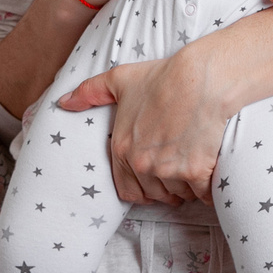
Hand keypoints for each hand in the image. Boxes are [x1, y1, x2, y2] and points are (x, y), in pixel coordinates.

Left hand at [57, 50, 225, 204]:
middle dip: (166, 188)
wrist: (201, 78)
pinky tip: (209, 175)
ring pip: (179, 196)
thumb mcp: (119, 79)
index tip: (155, 179)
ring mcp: (169, 170)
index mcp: (122, 149)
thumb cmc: (163, 76)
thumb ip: (89, 92)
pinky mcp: (196, 171)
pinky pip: (202, 194)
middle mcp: (143, 164)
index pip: (128, 191)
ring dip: (186, 189)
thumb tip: (63, 103)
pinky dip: (207, 190)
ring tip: (193, 168)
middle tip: (178, 172)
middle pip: (156, 195)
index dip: (143, 188)